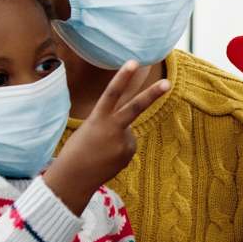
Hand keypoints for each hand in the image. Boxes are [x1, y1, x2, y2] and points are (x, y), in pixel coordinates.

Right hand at [47, 61, 168, 213]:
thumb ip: (111, 124)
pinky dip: (119, 150)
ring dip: (117, 139)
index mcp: (97, 118)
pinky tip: (107, 158)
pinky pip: (127, 145)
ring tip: (101, 151)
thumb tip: (130, 130)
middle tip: (168, 82)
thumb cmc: (78, 149)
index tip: (133, 62)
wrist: (74, 178)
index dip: (122, 77)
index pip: (111, 93)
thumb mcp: (90, 129)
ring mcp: (123, 142)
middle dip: (152, 94)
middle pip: (135, 107)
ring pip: (127, 132)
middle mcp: (112, 128)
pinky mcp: (128, 153)